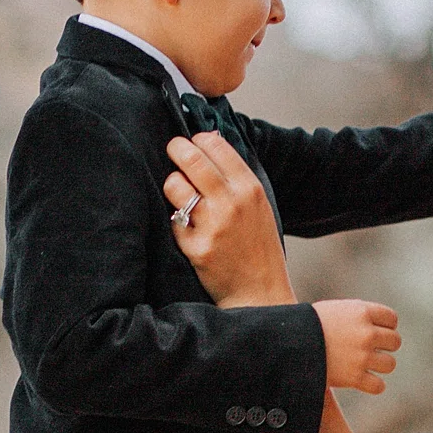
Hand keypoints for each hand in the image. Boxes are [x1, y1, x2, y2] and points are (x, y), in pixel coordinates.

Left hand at [163, 131, 290, 303]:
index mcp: (250, 189)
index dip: (198, 139)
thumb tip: (211, 142)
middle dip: (176, 148)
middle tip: (173, 149)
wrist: (260, 292)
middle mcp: (232, 203)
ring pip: (175, 185)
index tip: (192, 142)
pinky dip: (177, 220)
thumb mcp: (259, 206)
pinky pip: (173, 220)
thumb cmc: (258, 248)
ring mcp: (212, 226)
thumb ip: (237, 178)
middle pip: (191, 159)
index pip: (215, 145)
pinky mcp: (196, 248)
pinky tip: (188, 227)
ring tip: (180, 193)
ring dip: (173, 185)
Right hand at [314, 299, 401, 394]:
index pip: (392, 319)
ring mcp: (362, 356)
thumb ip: (357, 316)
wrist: (287, 344)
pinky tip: (363, 380)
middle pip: (395, 341)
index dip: (385, 326)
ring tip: (364, 364)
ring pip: (389, 364)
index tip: (374, 331)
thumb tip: (378, 326)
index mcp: (361, 312)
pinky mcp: (354, 378)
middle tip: (369, 349)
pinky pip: (379, 386)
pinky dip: (373, 385)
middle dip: (384, 346)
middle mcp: (366, 333)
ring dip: (379, 365)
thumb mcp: (334, 311)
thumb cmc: (307, 326)